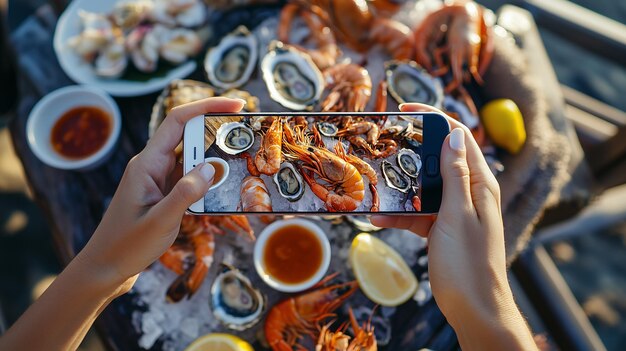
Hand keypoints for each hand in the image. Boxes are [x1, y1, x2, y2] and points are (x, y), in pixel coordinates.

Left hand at [77, 97, 244, 291]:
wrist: (105, 268)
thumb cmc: (126, 246)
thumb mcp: (159, 222)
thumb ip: (185, 194)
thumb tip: (211, 169)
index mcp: (146, 164)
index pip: (178, 122)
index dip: (207, 107)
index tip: (236, 104)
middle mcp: (152, 166)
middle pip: (188, 135)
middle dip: (216, 130)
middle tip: (246, 133)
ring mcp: (158, 180)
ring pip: (191, 158)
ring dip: (214, 157)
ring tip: (241, 160)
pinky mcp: (164, 194)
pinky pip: (190, 177)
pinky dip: (207, 179)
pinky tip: (224, 187)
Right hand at [372, 103, 536, 349]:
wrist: (473, 307)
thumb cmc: (469, 262)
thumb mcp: (458, 214)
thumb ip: (456, 175)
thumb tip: (453, 135)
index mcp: (479, 182)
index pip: (458, 137)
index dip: (434, 118)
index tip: (406, 109)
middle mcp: (468, 192)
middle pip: (438, 159)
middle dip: (411, 151)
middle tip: (383, 145)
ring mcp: (454, 210)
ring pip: (424, 186)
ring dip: (401, 186)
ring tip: (375, 182)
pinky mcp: (441, 228)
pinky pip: (418, 213)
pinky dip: (400, 214)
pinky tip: (378, 217)